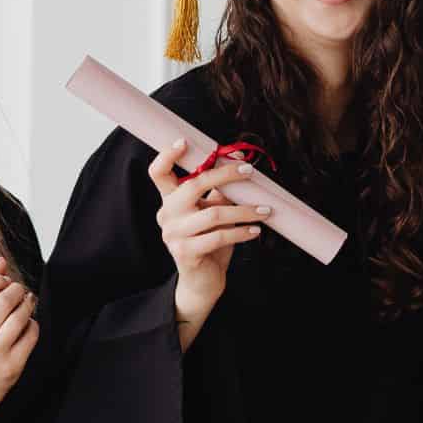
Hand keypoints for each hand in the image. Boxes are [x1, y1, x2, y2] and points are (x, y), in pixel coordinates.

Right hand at [0, 257, 38, 411]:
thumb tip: (1, 262)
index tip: (4, 281)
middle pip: (5, 299)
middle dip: (17, 290)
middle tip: (19, 292)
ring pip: (21, 315)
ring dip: (28, 305)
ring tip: (26, 304)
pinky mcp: (13, 363)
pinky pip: (31, 333)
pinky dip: (33, 324)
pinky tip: (27, 325)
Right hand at [147, 140, 270, 349]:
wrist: (203, 282)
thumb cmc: (210, 241)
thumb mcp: (213, 212)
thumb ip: (220, 190)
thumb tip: (238, 161)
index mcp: (169, 201)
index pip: (158, 173)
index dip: (167, 155)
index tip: (185, 141)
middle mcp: (166, 215)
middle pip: (192, 186)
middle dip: (224, 175)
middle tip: (249, 171)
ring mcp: (173, 235)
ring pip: (213, 213)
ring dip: (244, 210)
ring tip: (264, 210)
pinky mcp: (186, 253)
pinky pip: (218, 236)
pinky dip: (241, 232)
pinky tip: (256, 231)